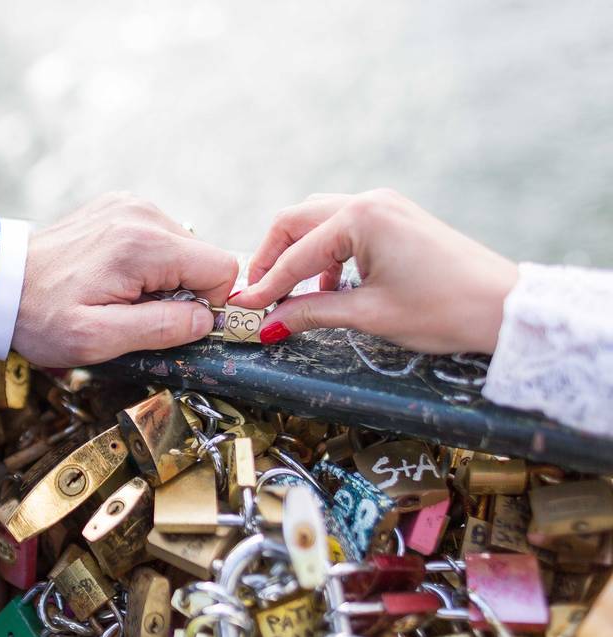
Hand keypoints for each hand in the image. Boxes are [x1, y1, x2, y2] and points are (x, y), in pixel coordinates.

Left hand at [12, 193, 238, 366]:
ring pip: (184, 248)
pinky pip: (161, 237)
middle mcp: (142, 214)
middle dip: (185, 292)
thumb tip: (206, 319)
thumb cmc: (42, 316)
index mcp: (143, 244)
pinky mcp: (120, 206)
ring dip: (166, 278)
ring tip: (123, 295)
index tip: (176, 322)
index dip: (210, 304)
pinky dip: (149, 263)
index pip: (221, 268)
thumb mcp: (98, 339)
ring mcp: (131, 205)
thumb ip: (160, 329)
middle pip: (203, 257)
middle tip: (139, 312)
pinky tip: (115, 277)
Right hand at [230, 189, 518, 353]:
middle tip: (256, 294)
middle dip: (272, 257)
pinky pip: (344, 227)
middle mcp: (369, 200)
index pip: (296, 254)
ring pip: (318, 219)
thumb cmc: (443, 309)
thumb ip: (313, 313)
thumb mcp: (370, 314)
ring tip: (287, 293)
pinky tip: (327, 286)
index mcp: (361, 218)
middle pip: (296, 220)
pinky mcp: (396, 217)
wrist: (506, 307)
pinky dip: (325, 253)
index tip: (240, 308)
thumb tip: (269, 324)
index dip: (265, 285)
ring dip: (297, 252)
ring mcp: (385, 204)